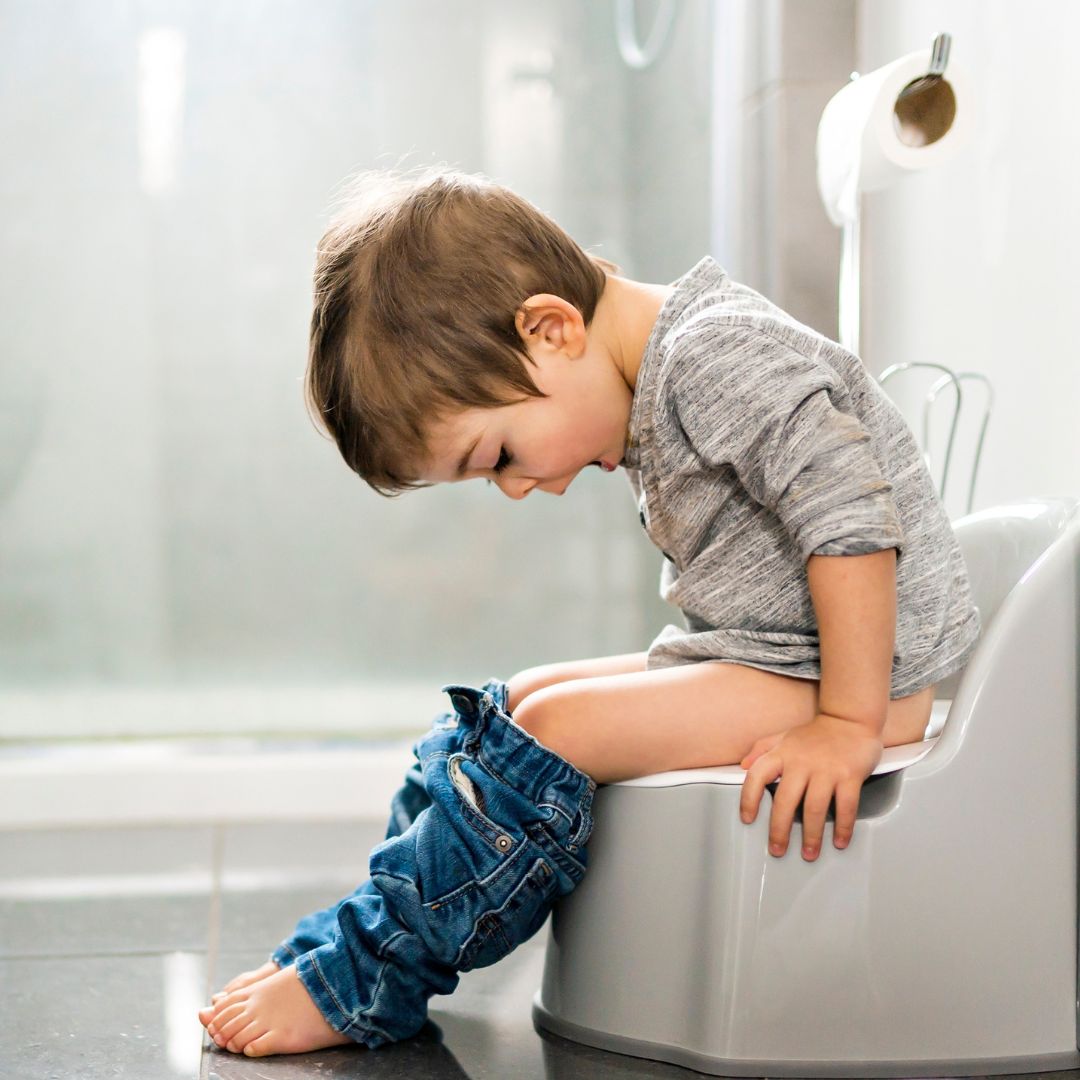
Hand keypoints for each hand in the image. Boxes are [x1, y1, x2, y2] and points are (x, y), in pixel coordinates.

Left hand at [738, 713, 882, 860]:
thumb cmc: (815, 733)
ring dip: (812, 835)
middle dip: (779, 829)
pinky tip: (840, 842)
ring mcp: (827, 770)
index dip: (748, 798)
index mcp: (782, 753)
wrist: (850, 718)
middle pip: (785, 800)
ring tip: (809, 854)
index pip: (757, 775)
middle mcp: (802, 763)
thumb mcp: (783, 736)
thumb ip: (761, 749)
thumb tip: (742, 766)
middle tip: (777, 850)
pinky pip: (846, 806)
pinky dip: (843, 827)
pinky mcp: (850, 775)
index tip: (747, 819)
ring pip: (815, 808)